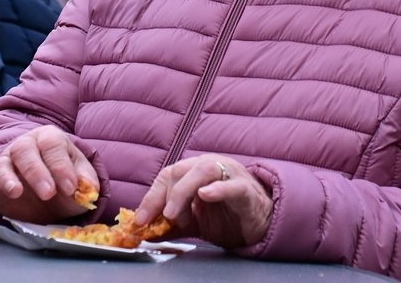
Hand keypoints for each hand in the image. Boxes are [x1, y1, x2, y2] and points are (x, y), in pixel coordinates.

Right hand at [0, 125, 99, 223]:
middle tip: (48, 193)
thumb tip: (87, 188)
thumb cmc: (63, 178)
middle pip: (26, 152)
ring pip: (2, 165)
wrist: (47, 189)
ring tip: (15, 192)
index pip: (53, 146)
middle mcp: (25, 146)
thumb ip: (85, 180)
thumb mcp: (79, 177)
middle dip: (37, 172)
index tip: (70, 187)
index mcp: (49, 139)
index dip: (62, 167)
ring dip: (8, 179)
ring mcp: (6, 163)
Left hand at [136, 155, 271, 249]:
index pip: (167, 175)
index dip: (151, 198)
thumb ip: (172, 225)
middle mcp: (211, 166)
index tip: (140, 221)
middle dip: (166, 195)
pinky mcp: (247, 191)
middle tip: (163, 218)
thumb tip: (146, 233)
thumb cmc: (228, 216)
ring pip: (204, 170)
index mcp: (196, 171)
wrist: (260, 224)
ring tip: (175, 214)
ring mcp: (230, 175)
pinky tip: (205, 195)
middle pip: (181, 170)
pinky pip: (233, 186)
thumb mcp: (194, 222)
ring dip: (184, 191)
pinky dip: (218, 189)